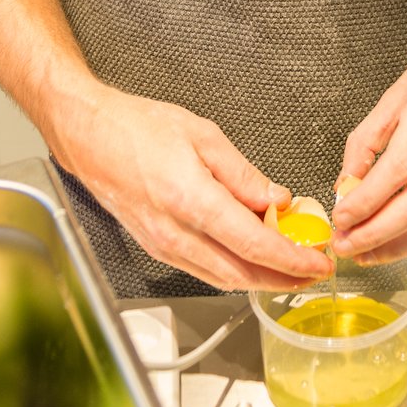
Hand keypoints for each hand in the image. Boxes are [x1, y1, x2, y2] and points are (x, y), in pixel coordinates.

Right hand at [50, 86, 333, 291]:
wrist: (88, 135)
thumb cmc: (136, 127)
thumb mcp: (202, 135)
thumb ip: (243, 174)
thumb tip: (277, 200)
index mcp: (191, 201)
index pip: (254, 246)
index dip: (292, 259)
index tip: (318, 260)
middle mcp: (176, 233)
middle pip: (242, 274)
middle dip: (284, 278)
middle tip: (314, 270)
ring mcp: (163, 246)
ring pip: (223, 279)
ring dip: (261, 278)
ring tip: (291, 265)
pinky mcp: (157, 247)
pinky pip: (204, 270)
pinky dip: (234, 270)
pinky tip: (251, 256)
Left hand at [330, 21, 406, 263]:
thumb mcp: (392, 96)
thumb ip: (365, 141)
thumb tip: (345, 184)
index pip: (395, 170)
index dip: (366, 201)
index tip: (342, 218)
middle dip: (376, 233)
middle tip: (347, 244)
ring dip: (398, 245)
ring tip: (368, 252)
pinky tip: (399, 243)